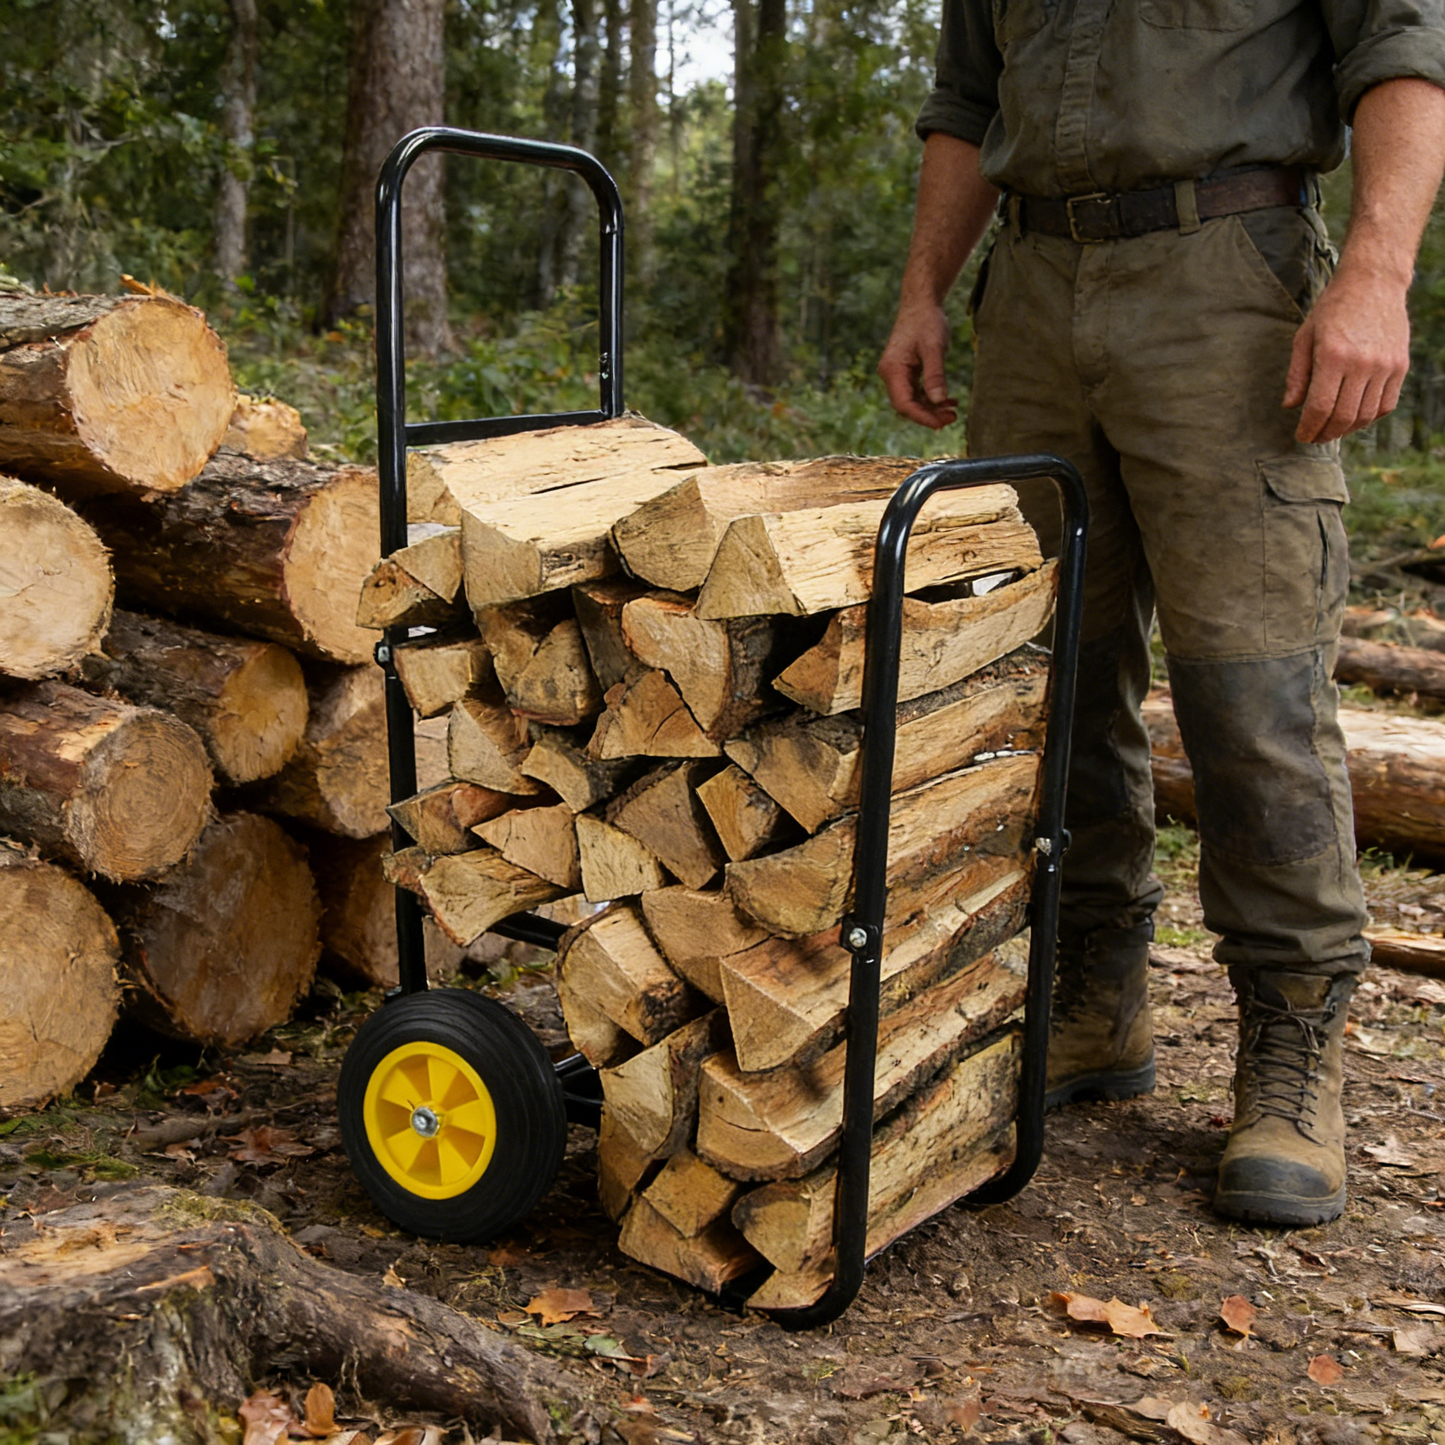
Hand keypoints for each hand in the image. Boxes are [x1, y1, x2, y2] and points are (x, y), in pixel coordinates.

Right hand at [878, 302, 959, 429]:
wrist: (921, 303)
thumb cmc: (926, 321)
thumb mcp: (934, 348)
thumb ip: (935, 375)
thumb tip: (939, 401)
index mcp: (892, 370)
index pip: (903, 404)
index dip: (922, 417)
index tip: (940, 424)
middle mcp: (890, 375)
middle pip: (907, 406)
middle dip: (929, 415)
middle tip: (952, 418)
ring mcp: (897, 374)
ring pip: (913, 401)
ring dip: (932, 408)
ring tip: (953, 410)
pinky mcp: (906, 372)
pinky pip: (917, 392)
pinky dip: (932, 398)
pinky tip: (948, 401)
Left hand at [1284, 265, 1410, 443]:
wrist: (1374, 282)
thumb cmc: (1333, 308)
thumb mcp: (1305, 336)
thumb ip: (1297, 374)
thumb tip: (1290, 406)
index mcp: (1333, 356)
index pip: (1320, 407)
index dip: (1309, 428)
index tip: (1302, 436)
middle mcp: (1362, 363)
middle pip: (1343, 416)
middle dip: (1325, 433)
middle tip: (1315, 438)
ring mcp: (1385, 365)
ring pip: (1366, 415)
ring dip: (1347, 429)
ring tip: (1332, 430)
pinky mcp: (1400, 365)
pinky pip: (1386, 404)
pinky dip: (1370, 417)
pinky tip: (1355, 417)